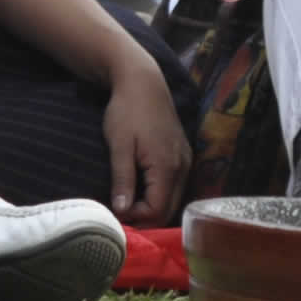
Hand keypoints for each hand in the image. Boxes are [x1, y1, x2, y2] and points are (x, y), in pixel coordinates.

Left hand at [100, 50, 189, 224]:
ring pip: (173, 199)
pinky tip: (140, 188)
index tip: (115, 211)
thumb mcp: (119, 146)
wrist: (143, 82)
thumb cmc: (127, 111)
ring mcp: (186, 161)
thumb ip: (122, 180)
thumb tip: (122, 211)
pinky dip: (159, 194)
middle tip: (120, 213)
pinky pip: (175, 186)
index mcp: (167, 167)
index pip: (157, 211)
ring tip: (128, 201)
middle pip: (168, 210)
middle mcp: (182, 167)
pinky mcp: (183, 155)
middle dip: (145, 218)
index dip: (136, 218)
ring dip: (152, 206)